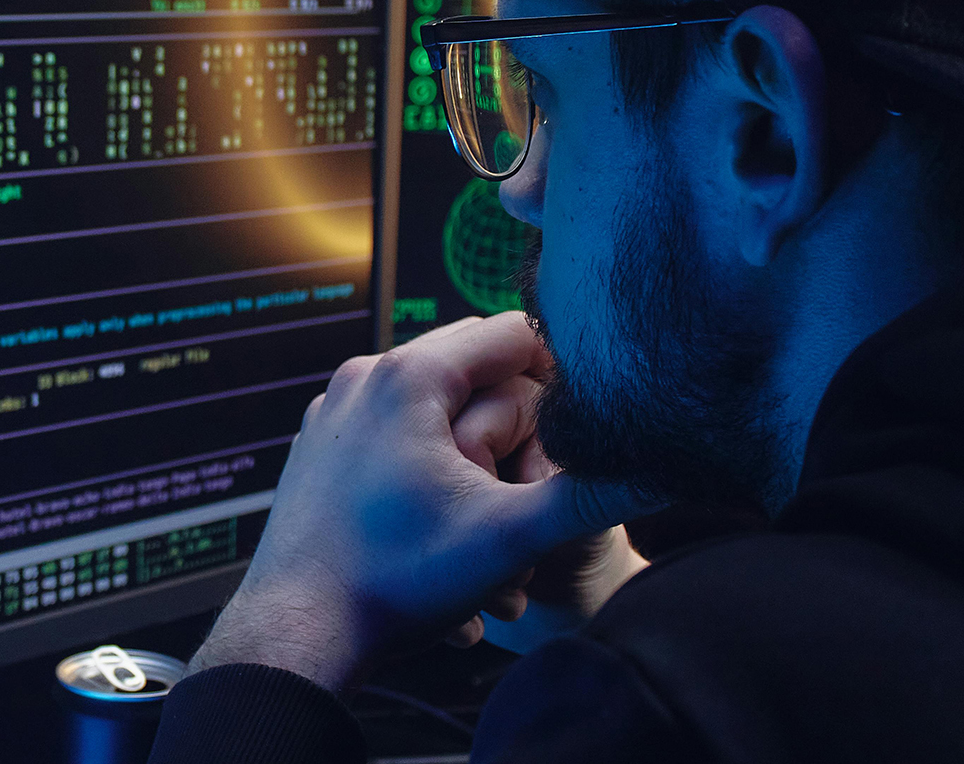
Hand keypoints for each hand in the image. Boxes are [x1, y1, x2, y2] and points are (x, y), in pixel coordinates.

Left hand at [188, 313, 653, 689]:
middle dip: (515, 414)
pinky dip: (428, 462)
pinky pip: (392, 432)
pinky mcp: (320, 448)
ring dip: (472, 445)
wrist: (298, 630)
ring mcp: (334, 412)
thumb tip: (665, 467)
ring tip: (493, 505)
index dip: (560, 371)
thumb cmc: (393, 579)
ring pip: (431, 404)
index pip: (511, 332)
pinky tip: (445, 518)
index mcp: (408, 375)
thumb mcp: (510, 535)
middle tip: (537, 474)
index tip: (581, 422)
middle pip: (470, 367)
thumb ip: (593, 494)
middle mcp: (362, 378)